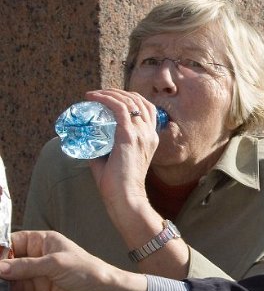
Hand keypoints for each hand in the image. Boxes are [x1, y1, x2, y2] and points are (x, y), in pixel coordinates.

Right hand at [0, 230, 146, 290]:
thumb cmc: (88, 271)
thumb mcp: (55, 264)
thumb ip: (26, 266)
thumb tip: (1, 267)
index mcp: (45, 241)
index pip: (15, 240)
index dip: (1, 248)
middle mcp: (39, 255)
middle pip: (10, 258)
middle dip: (0, 266)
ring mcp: (38, 272)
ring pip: (11, 274)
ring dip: (2, 280)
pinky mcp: (38, 287)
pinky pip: (17, 288)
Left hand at [83, 90, 190, 279]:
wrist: (125, 198)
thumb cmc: (118, 184)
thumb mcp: (114, 160)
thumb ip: (104, 148)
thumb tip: (85, 138)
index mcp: (151, 138)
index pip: (146, 108)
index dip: (129, 97)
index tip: (110, 98)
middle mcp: (149, 133)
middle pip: (139, 100)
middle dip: (119, 92)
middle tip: (99, 94)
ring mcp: (141, 133)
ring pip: (129, 101)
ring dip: (111, 93)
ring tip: (94, 94)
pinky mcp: (128, 136)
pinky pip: (119, 109)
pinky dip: (106, 99)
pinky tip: (94, 97)